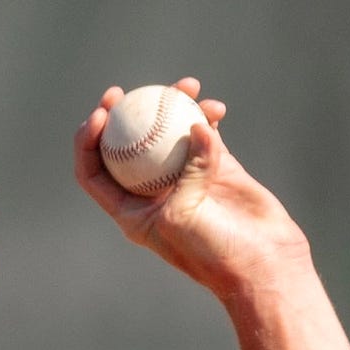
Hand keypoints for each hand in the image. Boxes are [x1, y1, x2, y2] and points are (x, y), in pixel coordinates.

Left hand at [74, 78, 310, 299]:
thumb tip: (197, 126)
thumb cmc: (212, 252)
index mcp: (131, 212)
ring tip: (188, 86)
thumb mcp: (183, 216)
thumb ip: (187, 171)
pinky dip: (207, 116)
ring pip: (168, 133)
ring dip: (172, 104)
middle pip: (125, 147)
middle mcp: (152, 194)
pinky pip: (205, 133)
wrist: (260, 263)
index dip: (88, 142)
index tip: (100, 114)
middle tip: (124, 92)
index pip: (94, 174)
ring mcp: (184, 179)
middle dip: (121, 115)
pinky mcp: (217, 168)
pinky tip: (215, 108)